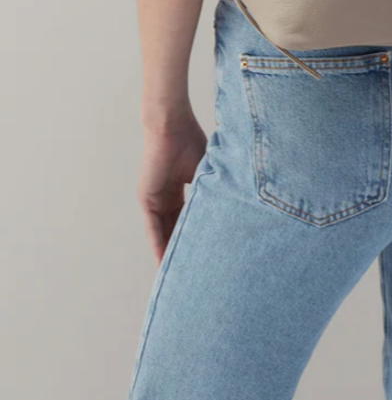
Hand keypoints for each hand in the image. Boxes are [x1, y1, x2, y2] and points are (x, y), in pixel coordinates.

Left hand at [137, 107, 207, 263]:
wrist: (172, 127)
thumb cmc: (191, 141)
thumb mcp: (208, 171)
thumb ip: (215, 188)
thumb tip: (236, 204)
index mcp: (181, 187)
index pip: (188, 217)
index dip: (195, 233)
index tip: (205, 250)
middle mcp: (166, 195)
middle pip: (175, 228)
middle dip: (183, 247)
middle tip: (193, 268)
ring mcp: (155, 198)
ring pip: (164, 231)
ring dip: (171, 251)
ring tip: (180, 273)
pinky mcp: (147, 199)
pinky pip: (154, 227)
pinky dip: (159, 243)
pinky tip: (164, 260)